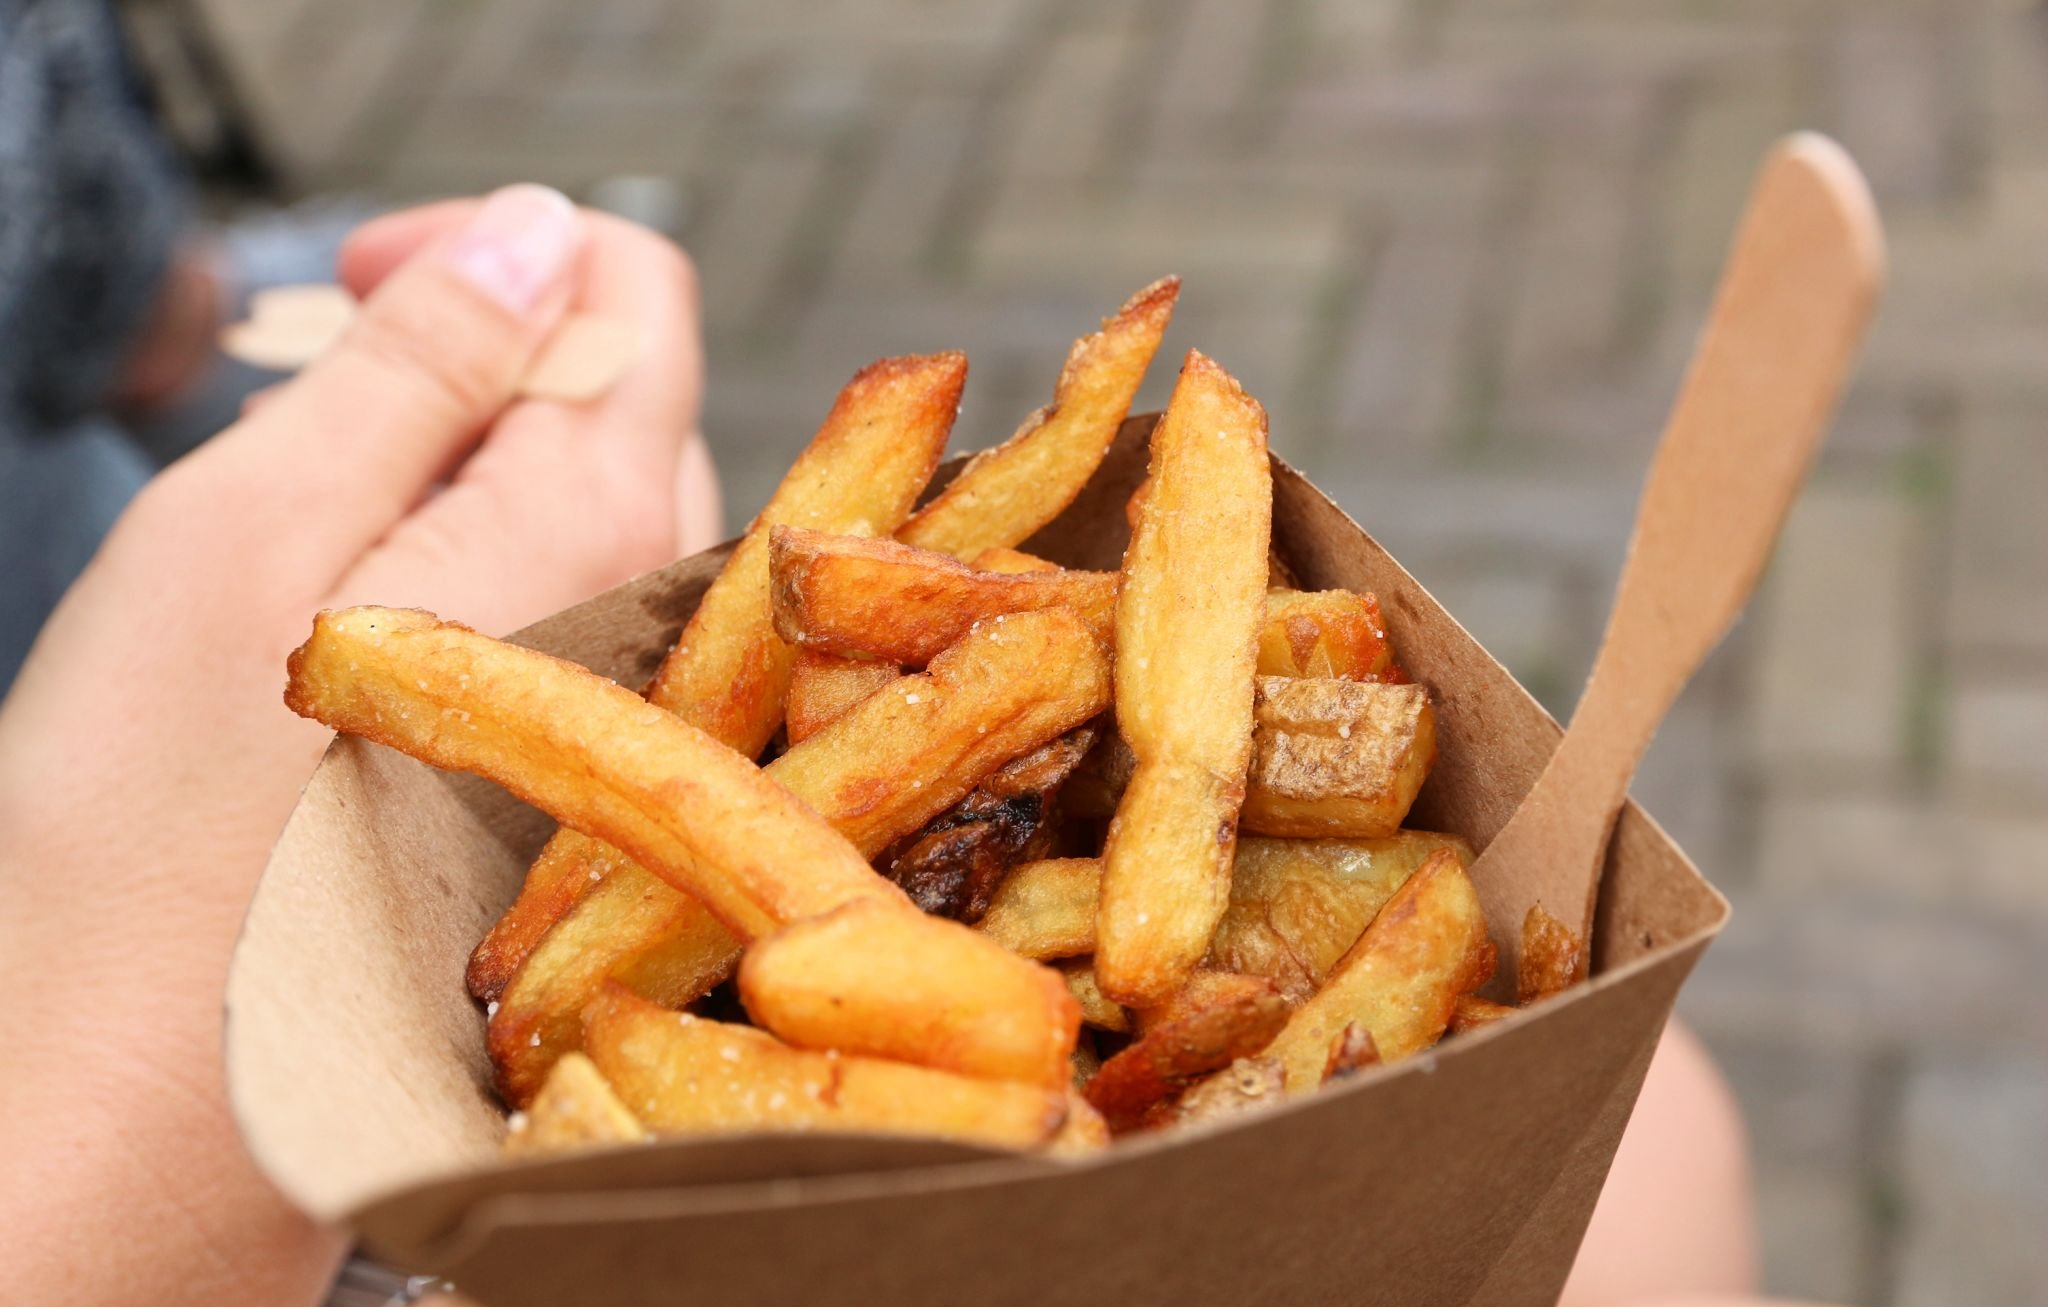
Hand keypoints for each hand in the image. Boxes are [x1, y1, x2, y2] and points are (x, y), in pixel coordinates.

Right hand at [0, 185, 717, 1304]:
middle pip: (624, 404)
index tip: (368, 279)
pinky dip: (486, 578)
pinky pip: (580, 625)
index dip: (504, 253)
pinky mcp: (589, 791)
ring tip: (320, 537)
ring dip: (473, 475)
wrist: (146, 1102)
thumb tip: (541, 231)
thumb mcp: (256, 527)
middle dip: (483, 366)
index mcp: (598, 528)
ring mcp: (639, 719)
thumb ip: (423, 365)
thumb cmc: (158, 819)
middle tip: (319, 404)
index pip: (639, 296)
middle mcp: (660, 622)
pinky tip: (369, 638)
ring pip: (600, 518)